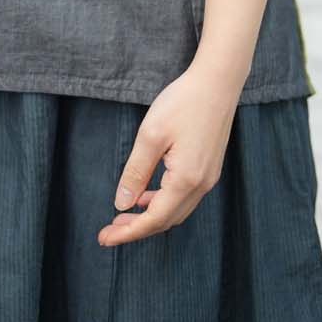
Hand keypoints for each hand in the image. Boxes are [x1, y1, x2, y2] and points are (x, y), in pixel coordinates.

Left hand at [96, 59, 241, 245]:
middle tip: (108, 231)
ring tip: (122, 216)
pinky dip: (162, 202)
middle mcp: (201, 185)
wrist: (218, 82)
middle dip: (136, 229)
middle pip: (165, 221)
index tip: (104, 239)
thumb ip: (135, 172)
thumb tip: (121, 204)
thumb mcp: (150, 135)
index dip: (127, 232)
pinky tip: (145, 194)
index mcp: (186, 180)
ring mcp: (208, 178)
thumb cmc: (183, 103)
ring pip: (175, 211)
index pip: (153, 219)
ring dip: (149, 217)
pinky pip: (183, 197)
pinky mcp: (209, 168)